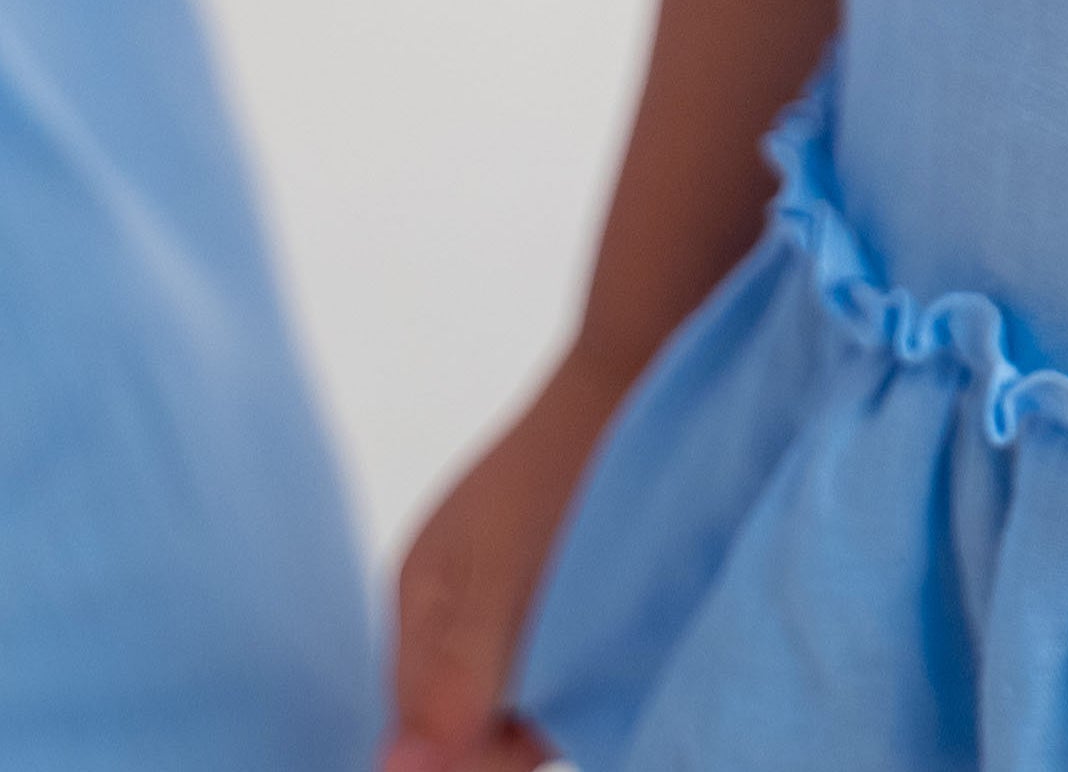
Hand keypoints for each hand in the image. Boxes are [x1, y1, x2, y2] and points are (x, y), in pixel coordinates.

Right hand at [383, 342, 630, 769]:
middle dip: (521, 724)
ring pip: (523, 684)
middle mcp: (457, 598)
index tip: (541, 733)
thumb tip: (394, 770)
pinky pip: (561, 648)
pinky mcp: (564, 571)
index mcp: (421, 597)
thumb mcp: (503, 579)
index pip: (422, 726)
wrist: (648, 362)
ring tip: (609, 660)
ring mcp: (510, 582)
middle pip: (471, 711)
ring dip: (562, 693)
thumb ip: (453, 678)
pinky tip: (621, 642)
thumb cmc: (572, 460)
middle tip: (583, 691)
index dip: (479, 749)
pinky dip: (590, 659)